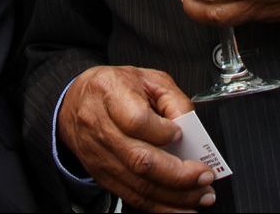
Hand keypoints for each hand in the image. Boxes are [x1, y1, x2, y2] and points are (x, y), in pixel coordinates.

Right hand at [58, 66, 215, 211]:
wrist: (75, 103)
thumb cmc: (113, 88)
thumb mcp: (147, 78)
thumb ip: (174, 100)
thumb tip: (192, 129)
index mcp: (110, 92)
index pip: (137, 121)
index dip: (163, 132)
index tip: (181, 134)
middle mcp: (100, 126)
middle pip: (141, 160)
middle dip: (180, 174)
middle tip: (205, 176)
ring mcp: (99, 155)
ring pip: (138, 185)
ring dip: (175, 196)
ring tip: (200, 195)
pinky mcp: (101, 176)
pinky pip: (131, 197)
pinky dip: (159, 206)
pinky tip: (180, 206)